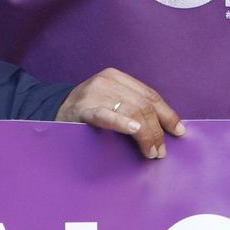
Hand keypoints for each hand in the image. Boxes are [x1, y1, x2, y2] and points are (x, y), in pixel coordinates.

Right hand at [55, 67, 183, 159]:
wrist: (51, 111)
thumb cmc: (85, 111)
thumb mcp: (110, 101)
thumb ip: (131, 106)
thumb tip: (164, 127)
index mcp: (117, 77)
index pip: (150, 95)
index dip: (167, 114)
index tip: (179, 131)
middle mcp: (108, 81)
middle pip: (144, 105)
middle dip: (157, 130)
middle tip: (161, 151)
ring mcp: (95, 92)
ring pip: (132, 111)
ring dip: (146, 135)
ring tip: (151, 152)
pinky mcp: (84, 107)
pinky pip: (107, 115)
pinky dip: (122, 122)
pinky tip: (134, 129)